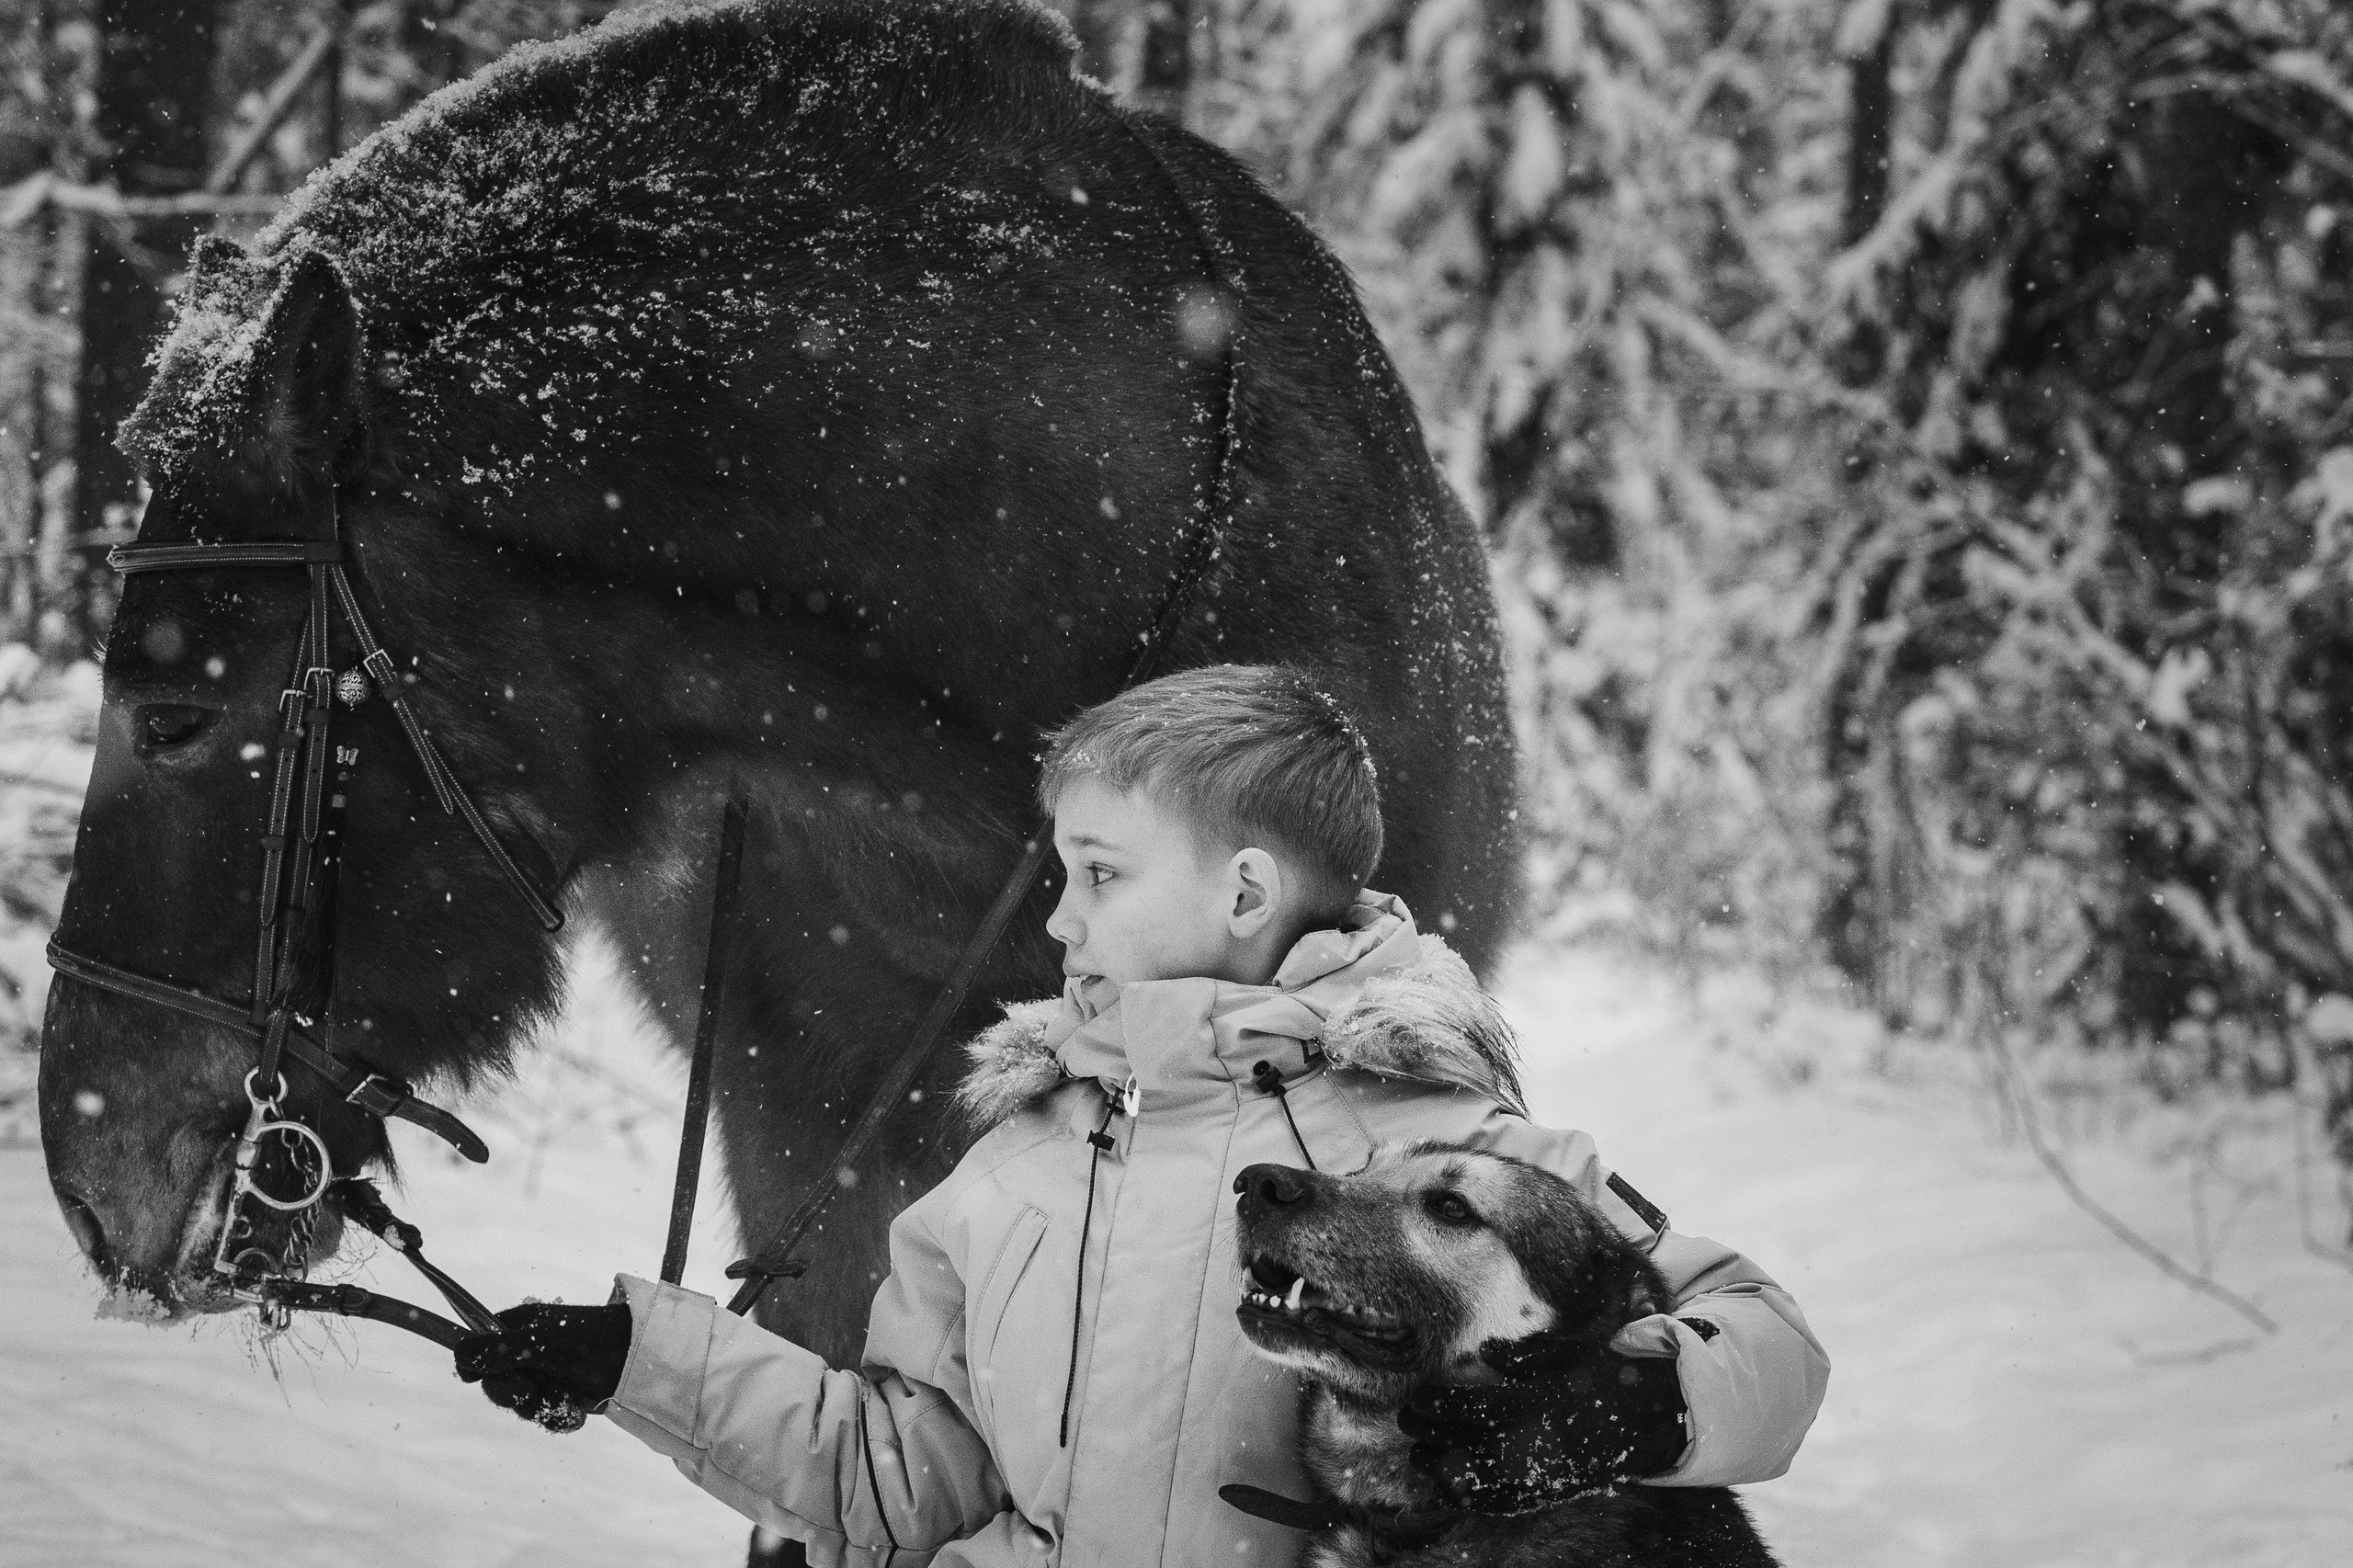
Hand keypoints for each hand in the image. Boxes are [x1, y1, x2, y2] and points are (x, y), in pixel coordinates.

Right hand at [454, 1301, 633, 1431]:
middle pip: (498, 1385)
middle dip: (515, 1394)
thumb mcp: (541, 1341)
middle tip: (532, 1390)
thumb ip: (499, 1348)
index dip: (477, 1366)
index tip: (477, 1379)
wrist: (640, 1359)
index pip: (481, 1348)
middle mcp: (531, 1350)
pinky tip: (576, 1411)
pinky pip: (548, 1417)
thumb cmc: (591, 1340)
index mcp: (520, 1327)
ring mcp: (549, 1374)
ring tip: (565, 1399)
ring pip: (523, 1406)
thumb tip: (459, 1352)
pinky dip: (560, 1417)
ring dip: (543, 1407)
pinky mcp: (567, 1395)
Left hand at [1399, 1334, 1686, 1514]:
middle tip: (1407, 1422)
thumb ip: (1526, 1354)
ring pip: (1476, 1480)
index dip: (1436, 1405)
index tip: (1417, 1399)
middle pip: (1464, 1445)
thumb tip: (1487, 1351)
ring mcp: (1539, 1474)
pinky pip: (1500, 1504)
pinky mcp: (1545, 1493)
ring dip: (1440, 1469)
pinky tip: (1448, 1489)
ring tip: (1420, 1456)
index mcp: (1535, 1405)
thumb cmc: (1600, 1378)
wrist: (1641, 1424)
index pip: (1470, 1409)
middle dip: (1428, 1435)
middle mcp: (1533, 1443)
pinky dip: (1470, 1498)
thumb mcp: (1570, 1353)